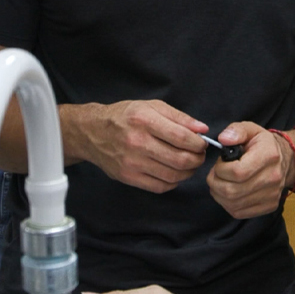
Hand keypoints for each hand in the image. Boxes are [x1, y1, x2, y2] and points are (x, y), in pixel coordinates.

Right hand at [61, 101, 207, 192]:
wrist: (92, 132)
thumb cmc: (124, 117)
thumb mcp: (151, 107)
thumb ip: (179, 117)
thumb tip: (202, 129)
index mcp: (144, 120)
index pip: (181, 137)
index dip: (198, 143)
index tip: (202, 143)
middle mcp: (137, 142)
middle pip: (180, 159)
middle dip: (197, 159)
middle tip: (199, 155)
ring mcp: (132, 162)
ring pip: (173, 175)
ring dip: (188, 172)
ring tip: (189, 164)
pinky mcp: (128, 177)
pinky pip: (160, 186)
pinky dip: (173, 182)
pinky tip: (174, 173)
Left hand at [207, 123, 292, 217]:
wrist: (284, 159)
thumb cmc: (262, 144)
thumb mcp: (250, 129)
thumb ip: (236, 131)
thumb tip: (223, 139)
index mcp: (268, 155)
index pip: (237, 172)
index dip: (220, 170)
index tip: (219, 164)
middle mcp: (273, 178)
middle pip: (233, 191)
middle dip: (216, 183)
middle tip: (215, 175)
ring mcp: (272, 195)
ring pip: (233, 204)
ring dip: (219, 194)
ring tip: (220, 182)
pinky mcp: (269, 206)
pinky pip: (239, 212)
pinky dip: (227, 204)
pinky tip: (228, 193)